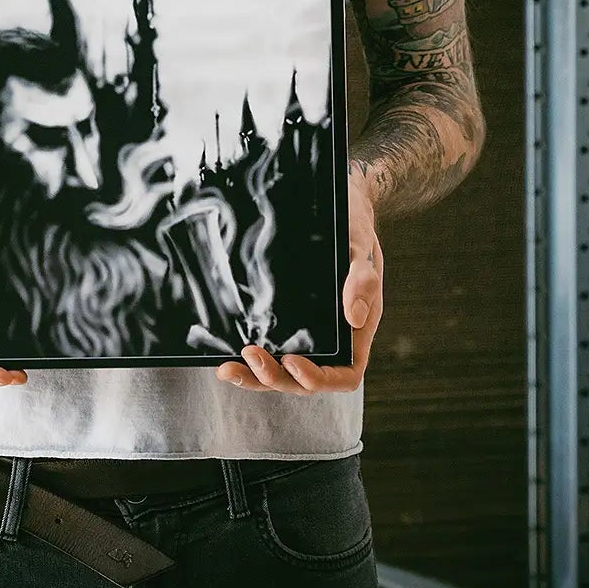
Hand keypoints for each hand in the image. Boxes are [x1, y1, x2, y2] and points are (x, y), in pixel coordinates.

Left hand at [215, 168, 382, 394]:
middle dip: (276, 377)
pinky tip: (225, 355)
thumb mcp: (362, 250)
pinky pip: (270, 349)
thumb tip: (355, 318)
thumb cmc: (353, 229)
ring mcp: (307, 334)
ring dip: (256, 376)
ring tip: (228, 368)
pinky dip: (249, 360)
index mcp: (356, 333)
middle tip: (249, 356)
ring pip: (283, 371)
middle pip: (305, 380)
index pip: (344, 375)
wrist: (336, 207)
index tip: (293, 362)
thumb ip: (363, 282)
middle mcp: (332, 341)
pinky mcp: (285, 320)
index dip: (319, 378)